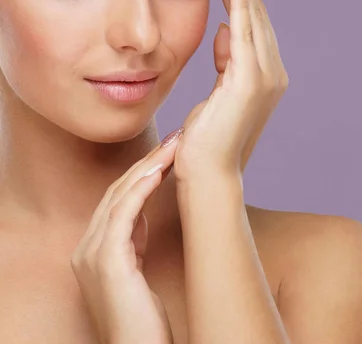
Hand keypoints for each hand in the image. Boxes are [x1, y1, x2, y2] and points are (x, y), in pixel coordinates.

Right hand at [70, 130, 182, 343]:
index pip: (119, 198)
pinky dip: (141, 188)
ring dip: (149, 166)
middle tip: (177, 138)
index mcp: (94, 248)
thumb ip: (133, 242)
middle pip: (118, 190)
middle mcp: (86, 247)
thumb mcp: (136, 271)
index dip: (145, 170)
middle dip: (149, 161)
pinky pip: (123, 214)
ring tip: (175, 146)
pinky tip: (160, 169)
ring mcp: (91, 254)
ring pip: (120, 196)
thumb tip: (146, 214)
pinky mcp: (105, 262)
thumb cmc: (144, 320)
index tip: (171, 150)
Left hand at [174, 0, 288, 182]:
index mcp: (265, 78)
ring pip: (252, 15)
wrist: (208, 177)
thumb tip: (226, 32)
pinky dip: (241, 0)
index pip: (252, 27)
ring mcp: (265, 76)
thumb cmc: (207, 142)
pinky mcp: (249, 80)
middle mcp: (273, 73)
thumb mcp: (216, 96)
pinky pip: (246, 29)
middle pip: (255, 15)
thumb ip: (226, 63)